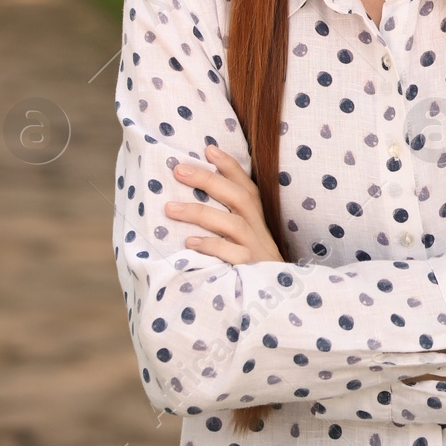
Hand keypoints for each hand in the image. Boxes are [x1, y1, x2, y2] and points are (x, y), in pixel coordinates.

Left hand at [164, 145, 283, 264]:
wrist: (276, 297)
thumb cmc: (251, 264)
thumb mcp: (245, 238)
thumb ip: (227, 218)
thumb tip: (191, 197)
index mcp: (256, 218)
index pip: (246, 186)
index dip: (230, 166)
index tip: (209, 148)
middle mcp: (258, 229)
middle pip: (239, 197)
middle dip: (209, 180)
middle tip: (178, 170)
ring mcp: (255, 249)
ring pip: (232, 223)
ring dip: (200, 213)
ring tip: (170, 208)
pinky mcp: (250, 269)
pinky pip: (232, 254)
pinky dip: (211, 246)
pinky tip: (190, 243)